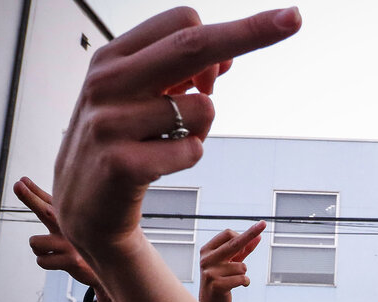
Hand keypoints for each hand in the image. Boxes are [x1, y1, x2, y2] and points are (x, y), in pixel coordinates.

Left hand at [14, 177, 99, 289]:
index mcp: (70, 217)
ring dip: (39, 248)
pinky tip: (60, 262)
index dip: (34, 191)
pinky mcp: (73, 260)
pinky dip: (46, 262)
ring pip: (35, 242)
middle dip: (29, 198)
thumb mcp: (68, 226)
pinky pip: (41, 260)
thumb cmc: (82, 245)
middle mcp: (72, 227)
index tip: (22, 180)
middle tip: (17, 185)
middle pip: (45, 211)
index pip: (49, 201)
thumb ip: (50, 210)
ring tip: (54, 251)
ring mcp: (72, 243)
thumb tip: (32, 193)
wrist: (110, 269)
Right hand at [52, 7, 301, 259]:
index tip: (244, 51)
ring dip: (203, 129)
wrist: (83, 206)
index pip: (181, 20)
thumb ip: (178, 71)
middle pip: (195, 43)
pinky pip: (194, 150)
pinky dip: (191, 156)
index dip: (223, 34)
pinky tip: (159, 165)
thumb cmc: (118, 141)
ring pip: (204, 108)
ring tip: (167, 142)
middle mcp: (107, 82)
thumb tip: (228, 57)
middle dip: (252, 31)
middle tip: (294, 19)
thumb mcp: (139, 96)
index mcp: (112, 57)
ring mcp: (111, 123)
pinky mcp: (122, 164)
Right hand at [198, 222, 266, 301]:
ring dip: (244, 273)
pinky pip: (242, 278)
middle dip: (250, 233)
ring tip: (233, 279)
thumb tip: (259, 237)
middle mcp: (206, 259)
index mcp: (207, 250)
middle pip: (234, 243)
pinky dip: (246, 282)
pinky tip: (239, 286)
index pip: (227, 234)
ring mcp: (210, 272)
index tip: (259, 228)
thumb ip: (244, 250)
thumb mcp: (232, 262)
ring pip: (242, 266)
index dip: (244, 233)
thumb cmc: (222, 278)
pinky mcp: (216, 285)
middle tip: (264, 223)